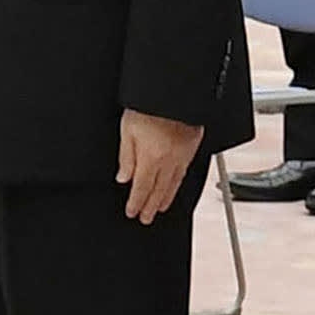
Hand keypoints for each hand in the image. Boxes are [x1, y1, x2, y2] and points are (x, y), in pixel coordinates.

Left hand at [116, 109, 206, 223]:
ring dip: (165, 199)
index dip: (136, 203)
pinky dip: (177, 185)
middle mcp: (168, 161)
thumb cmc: (147, 109)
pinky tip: (174, 187)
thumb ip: (126, 157)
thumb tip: (123, 179)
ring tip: (158, 208)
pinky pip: (183, 174)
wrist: (173, 95)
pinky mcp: (191, 149)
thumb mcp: (127, 131)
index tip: (132, 212)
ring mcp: (182, 156)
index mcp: (151, 158)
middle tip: (145, 218)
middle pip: (158, 190)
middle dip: (150, 206)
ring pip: (173, 185)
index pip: (142, 188)